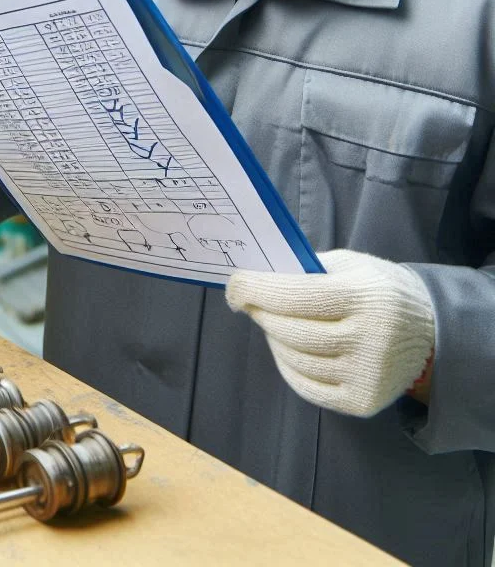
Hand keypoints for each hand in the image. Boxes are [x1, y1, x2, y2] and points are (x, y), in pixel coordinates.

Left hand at [225, 249, 434, 417]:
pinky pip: (305, 385)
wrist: (432, 332)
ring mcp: (367, 374)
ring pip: (294, 358)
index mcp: (365, 297)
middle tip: (249, 302)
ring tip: (274, 322)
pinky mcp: (363, 401)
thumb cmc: (378, 290)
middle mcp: (370, 338)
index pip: (295, 295)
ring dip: (273, 338)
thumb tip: (257, 279)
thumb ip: (307, 270)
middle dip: (261, 313)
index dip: (256, 290)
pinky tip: (287, 348)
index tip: (234, 286)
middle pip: (291, 330)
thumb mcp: (351, 265)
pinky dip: (287, 365)